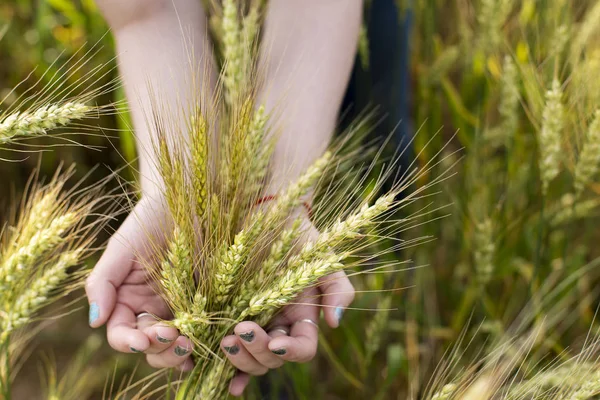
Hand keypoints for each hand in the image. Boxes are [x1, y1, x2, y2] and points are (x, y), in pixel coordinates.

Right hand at [85, 195, 194, 370]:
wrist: (190, 200)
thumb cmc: (151, 220)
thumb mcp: (122, 247)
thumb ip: (102, 282)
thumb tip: (94, 321)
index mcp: (127, 300)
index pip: (121, 333)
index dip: (129, 342)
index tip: (143, 340)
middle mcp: (151, 310)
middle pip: (148, 346)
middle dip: (159, 349)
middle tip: (175, 338)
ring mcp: (179, 309)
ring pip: (173, 346)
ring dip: (178, 353)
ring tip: (190, 343)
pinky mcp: (206, 304)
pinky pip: (202, 332)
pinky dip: (203, 345)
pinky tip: (207, 349)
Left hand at [221, 221, 355, 396]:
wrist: (267, 216)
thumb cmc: (298, 238)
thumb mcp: (323, 259)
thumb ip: (337, 289)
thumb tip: (334, 322)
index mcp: (301, 318)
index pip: (302, 348)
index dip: (290, 351)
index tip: (276, 342)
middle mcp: (277, 327)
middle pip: (272, 359)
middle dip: (259, 351)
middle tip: (242, 329)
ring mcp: (253, 325)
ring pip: (250, 360)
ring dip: (240, 359)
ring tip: (226, 341)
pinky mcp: (228, 318)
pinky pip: (228, 350)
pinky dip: (225, 368)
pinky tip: (217, 374)